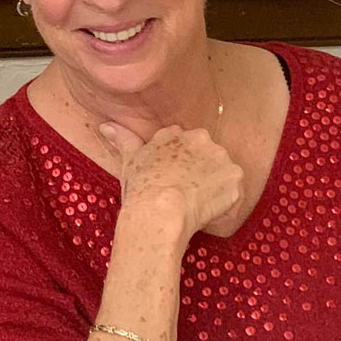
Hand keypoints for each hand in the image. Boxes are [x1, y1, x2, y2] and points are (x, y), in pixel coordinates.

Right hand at [98, 122, 244, 239]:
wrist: (160, 210)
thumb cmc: (141, 188)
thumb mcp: (128, 161)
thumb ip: (122, 139)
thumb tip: (105, 125)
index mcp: (176, 134)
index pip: (184, 146)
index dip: (181, 167)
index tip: (174, 181)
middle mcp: (200, 138)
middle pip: (207, 158)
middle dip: (201, 176)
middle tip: (186, 196)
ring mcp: (220, 156)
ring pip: (222, 176)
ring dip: (214, 191)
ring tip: (196, 208)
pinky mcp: (235, 177)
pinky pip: (234, 194)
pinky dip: (225, 207)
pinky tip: (207, 215)